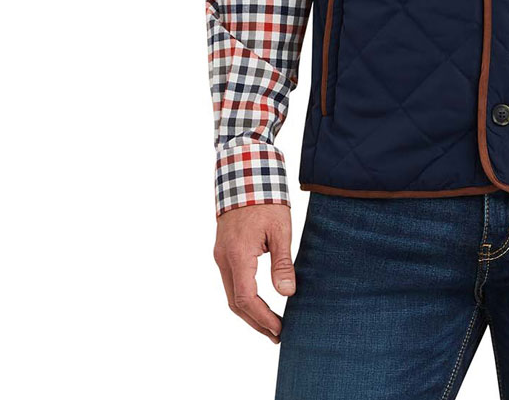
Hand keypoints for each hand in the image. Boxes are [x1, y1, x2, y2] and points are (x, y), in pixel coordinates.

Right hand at [213, 202, 296, 342]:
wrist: (244, 174)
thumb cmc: (265, 199)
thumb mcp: (280, 229)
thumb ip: (282, 263)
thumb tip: (287, 293)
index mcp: (238, 255)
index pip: (246, 298)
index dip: (262, 317)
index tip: (279, 329)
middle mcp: (224, 258)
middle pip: (235, 302)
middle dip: (256, 321)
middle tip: (276, 334)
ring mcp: (221, 255)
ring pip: (231, 294)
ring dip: (249, 312)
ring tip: (270, 324)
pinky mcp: (223, 251)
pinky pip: (231, 282)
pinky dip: (244, 297)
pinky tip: (259, 302)